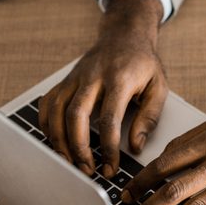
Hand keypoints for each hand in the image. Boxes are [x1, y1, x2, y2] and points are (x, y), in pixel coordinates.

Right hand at [39, 0, 167, 177]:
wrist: (125, 34)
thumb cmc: (143, 63)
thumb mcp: (159, 87)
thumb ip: (149, 117)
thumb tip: (135, 146)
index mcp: (119, 79)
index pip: (109, 119)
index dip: (108, 148)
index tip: (110, 167)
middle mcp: (93, 77)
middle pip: (76, 115)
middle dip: (78, 148)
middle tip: (86, 170)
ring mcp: (76, 77)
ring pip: (56, 110)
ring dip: (59, 140)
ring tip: (69, 162)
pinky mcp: (66, 80)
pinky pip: (48, 103)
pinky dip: (46, 124)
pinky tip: (54, 141)